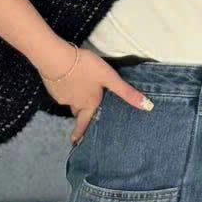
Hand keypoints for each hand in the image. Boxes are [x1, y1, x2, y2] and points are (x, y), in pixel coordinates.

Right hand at [39, 43, 154, 143]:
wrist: (56, 58)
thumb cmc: (85, 68)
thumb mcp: (110, 77)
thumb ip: (126, 92)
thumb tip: (148, 107)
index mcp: (89, 104)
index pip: (85, 123)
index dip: (80, 134)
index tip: (76, 143)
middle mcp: (75, 104)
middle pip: (78, 112)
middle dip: (80, 114)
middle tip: (82, 115)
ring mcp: (62, 96)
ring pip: (70, 101)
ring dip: (74, 99)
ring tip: (77, 90)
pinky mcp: (53, 87)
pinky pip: (61, 91)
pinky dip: (65, 88)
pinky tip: (67, 79)